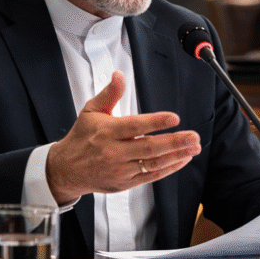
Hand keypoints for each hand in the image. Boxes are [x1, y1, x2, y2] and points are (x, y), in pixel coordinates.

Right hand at [46, 72, 201, 203]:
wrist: (66, 169)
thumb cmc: (82, 137)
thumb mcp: (91, 111)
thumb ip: (110, 94)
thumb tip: (119, 75)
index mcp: (106, 131)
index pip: (134, 126)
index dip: (155, 122)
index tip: (174, 118)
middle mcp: (113, 152)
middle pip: (148, 147)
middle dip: (174, 142)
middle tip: (193, 136)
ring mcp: (120, 169)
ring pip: (152, 164)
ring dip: (176, 156)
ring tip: (193, 148)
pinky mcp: (124, 183)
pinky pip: (150, 176)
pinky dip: (168, 169)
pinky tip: (181, 160)